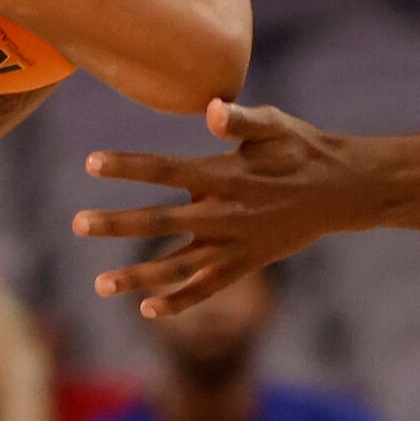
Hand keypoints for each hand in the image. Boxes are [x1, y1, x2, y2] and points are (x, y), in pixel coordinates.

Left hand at [75, 100, 364, 314]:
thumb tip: (211, 110)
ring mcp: (234, 245)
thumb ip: (241, 118)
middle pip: (161, 222)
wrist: (342, 191)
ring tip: (100, 284)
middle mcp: (225, 214)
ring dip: (138, 277)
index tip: (90, 162)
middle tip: (77, 224)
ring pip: (178, 266)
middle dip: (117, 224)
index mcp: (225, 175)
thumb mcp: (275, 124)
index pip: (166, 170)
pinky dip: (179, 301)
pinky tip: (148, 310)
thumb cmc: (302, 149)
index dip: (128, 166)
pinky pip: (207, 289)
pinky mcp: (245, 264)